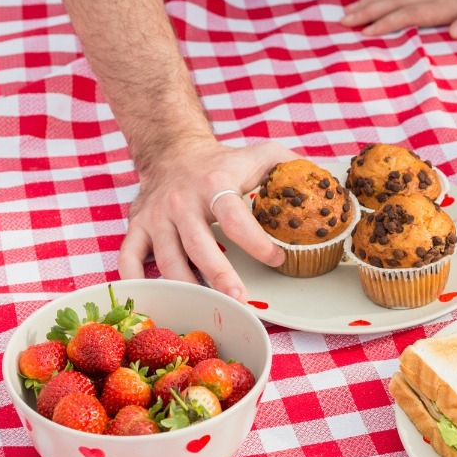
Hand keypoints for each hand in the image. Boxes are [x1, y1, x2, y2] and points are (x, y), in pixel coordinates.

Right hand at [118, 137, 296, 300]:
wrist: (172, 149)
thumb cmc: (224, 161)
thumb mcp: (261, 155)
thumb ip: (292, 167)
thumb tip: (329, 183)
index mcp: (214, 183)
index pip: (234, 218)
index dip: (256, 242)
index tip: (277, 259)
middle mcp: (181, 201)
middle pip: (198, 246)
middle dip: (220, 276)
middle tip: (241, 301)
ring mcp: (155, 216)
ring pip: (166, 260)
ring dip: (189, 287)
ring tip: (210, 307)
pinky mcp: (136, 227)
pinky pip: (128, 258)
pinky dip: (137, 281)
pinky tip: (159, 299)